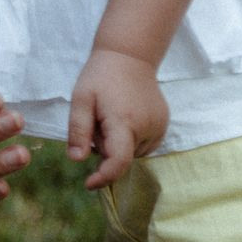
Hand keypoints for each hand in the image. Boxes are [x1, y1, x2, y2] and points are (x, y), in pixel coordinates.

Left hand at [67, 48, 166, 189]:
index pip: (119, 162)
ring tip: (110, 117)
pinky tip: (123, 118)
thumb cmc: (101, 77)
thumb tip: (77, 160)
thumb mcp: (81, 99)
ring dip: (117, 145)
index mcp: (125, 121)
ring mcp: (159, 127)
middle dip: (104, 149)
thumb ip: (78, 130)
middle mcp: (148, 128)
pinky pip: (143, 146)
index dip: (104, 178)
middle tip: (96, 121)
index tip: (88, 184)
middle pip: (122, 157)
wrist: (130, 57)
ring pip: (132, 153)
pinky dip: (129, 140)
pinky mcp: (164, 125)